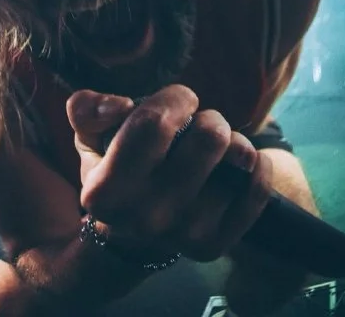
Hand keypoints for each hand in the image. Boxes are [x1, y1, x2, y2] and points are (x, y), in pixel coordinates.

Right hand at [67, 86, 272, 262]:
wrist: (131, 235)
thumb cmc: (113, 166)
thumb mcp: (88, 136)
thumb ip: (87, 110)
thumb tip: (122, 106)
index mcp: (105, 190)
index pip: (153, 123)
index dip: (174, 98)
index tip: (177, 100)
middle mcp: (144, 217)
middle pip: (209, 137)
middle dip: (209, 117)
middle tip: (197, 124)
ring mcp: (183, 235)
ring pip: (237, 160)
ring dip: (231, 141)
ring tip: (214, 146)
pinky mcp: (215, 246)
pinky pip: (256, 190)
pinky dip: (256, 166)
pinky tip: (240, 161)